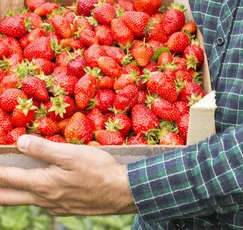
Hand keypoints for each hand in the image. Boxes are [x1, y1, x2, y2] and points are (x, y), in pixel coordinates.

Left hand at [0, 135, 136, 216]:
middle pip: (9, 198)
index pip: (8, 178)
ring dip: (11, 193)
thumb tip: (19, 142)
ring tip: (6, 186)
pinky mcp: (66, 208)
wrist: (122, 193)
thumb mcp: (72, 154)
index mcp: (43, 184)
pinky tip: (38, 188)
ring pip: (25, 201)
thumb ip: (44, 149)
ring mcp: (55, 206)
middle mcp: (44, 199)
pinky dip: (31, 195)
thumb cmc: (98, 169)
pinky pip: (42, 203)